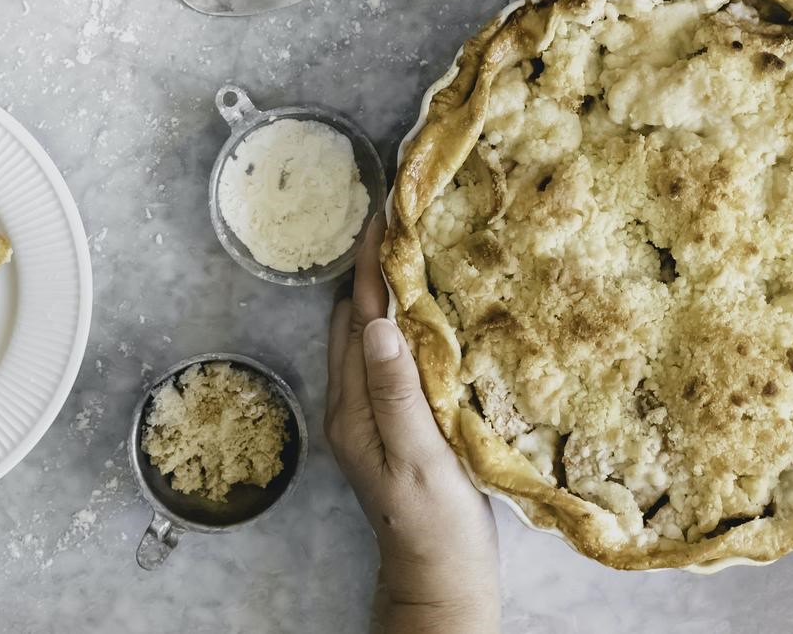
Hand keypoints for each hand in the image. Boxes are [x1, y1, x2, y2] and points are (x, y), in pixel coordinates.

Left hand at [326, 218, 498, 633]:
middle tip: (404, 218)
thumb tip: (378, 322)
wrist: (440, 578)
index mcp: (353, 407)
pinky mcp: (391, 421)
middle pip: (355, 317)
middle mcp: (352, 403)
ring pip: (369, 334)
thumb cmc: (434, 524)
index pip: (359, 316)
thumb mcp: (417, 458)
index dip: (371, 264)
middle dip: (373, 267)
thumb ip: (397, 392)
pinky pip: (389, 355)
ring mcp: (369, 413)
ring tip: (415, 249)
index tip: (386, 213)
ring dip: (386, 292)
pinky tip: (429, 311)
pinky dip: (402, 322)